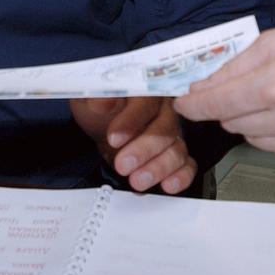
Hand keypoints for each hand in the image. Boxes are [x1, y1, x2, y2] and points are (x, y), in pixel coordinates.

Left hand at [70, 97, 195, 193]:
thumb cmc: (97, 109)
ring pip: (176, 149)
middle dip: (144, 150)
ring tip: (137, 180)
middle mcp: (164, 109)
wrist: (101, 126)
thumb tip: (103, 100)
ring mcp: (171, 133)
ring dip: (158, 167)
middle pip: (165, 128)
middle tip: (123, 165)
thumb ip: (96, 98)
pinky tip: (168, 185)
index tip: (114, 138)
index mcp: (145, 90)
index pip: (146, 102)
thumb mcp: (87, 100)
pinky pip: (186, 164)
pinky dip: (181, 175)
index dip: (132, 121)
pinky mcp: (173, 154)